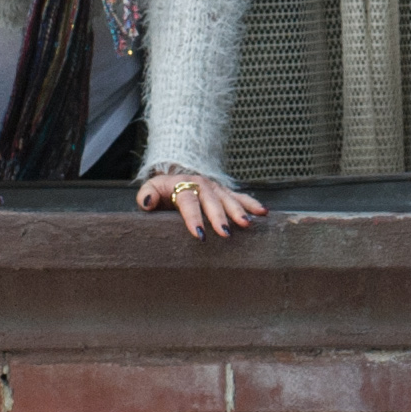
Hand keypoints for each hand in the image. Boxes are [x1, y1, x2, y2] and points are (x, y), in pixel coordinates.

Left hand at [138, 170, 267, 237]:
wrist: (176, 178)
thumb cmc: (162, 190)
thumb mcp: (151, 189)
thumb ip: (147, 195)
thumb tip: (147, 203)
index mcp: (182, 184)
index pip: (188, 201)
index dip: (193, 217)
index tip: (199, 234)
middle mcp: (202, 184)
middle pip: (211, 201)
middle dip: (219, 216)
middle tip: (225, 233)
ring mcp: (215, 188)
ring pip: (228, 198)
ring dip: (238, 211)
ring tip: (246, 224)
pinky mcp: (225, 192)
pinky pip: (240, 197)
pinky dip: (252, 204)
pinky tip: (263, 213)